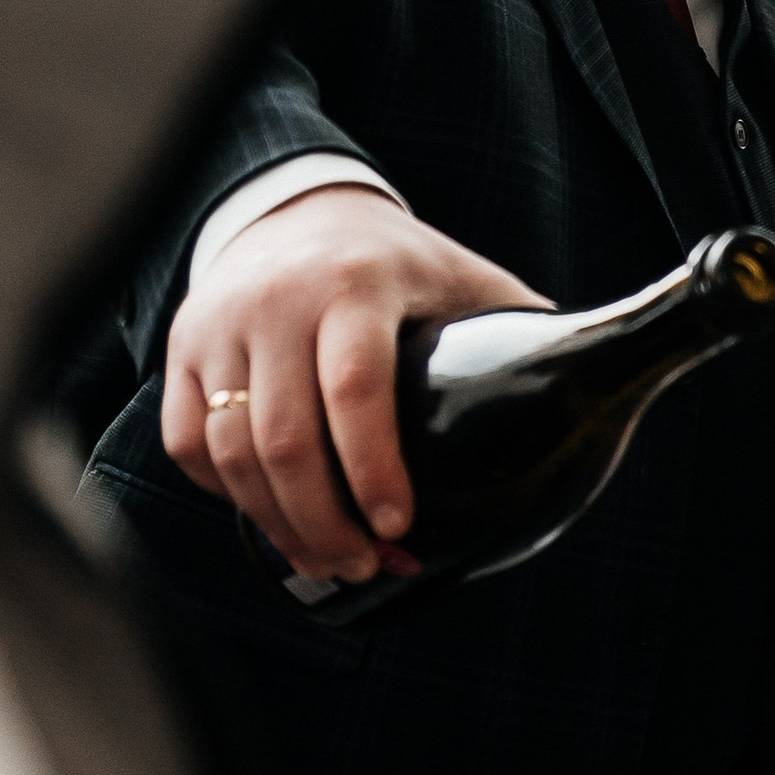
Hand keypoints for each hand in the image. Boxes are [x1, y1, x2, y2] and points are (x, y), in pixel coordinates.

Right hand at [165, 184, 549, 579]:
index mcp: (355, 283)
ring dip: (278, 523)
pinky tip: (270, 515)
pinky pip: (187, 444)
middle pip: (285, 440)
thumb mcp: (462, 277)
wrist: (297, 208)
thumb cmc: (397, 261)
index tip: (398, 529)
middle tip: (365, 566)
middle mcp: (276, 303)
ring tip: (326, 561)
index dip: (373, 469)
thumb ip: (518, 326)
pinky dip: (225, 494)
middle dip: (325, 523)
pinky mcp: (179, 350)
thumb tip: (594, 385)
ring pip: (229, 452)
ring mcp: (218, 327)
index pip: (355, 389)